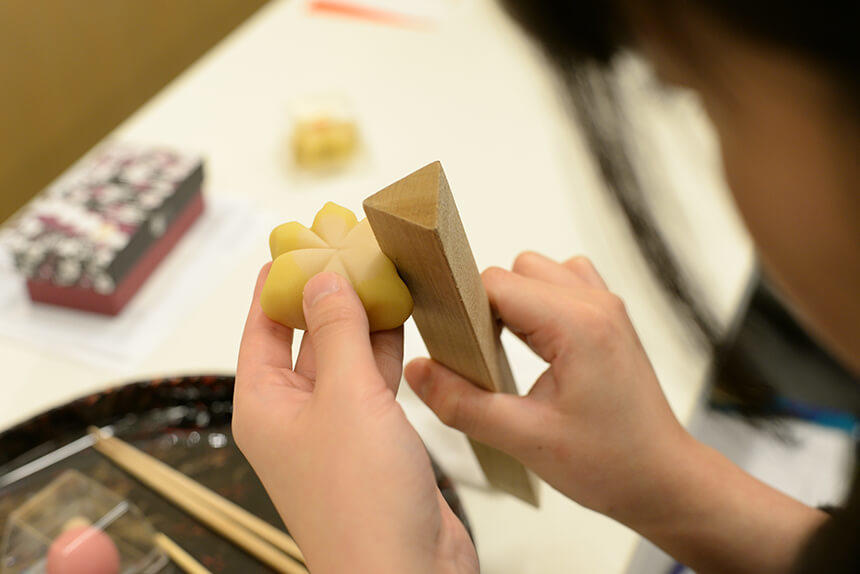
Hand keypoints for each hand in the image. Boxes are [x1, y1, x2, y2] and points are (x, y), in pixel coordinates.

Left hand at [234, 266, 477, 573]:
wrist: (407, 572)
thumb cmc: (361, 502)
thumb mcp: (344, 397)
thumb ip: (337, 331)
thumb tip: (321, 278)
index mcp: (265, 405)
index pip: (263, 329)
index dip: (277, 285)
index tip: (295, 244)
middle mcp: (296, 415)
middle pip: (307, 337)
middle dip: (328, 293)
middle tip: (349, 246)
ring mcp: (337, 428)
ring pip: (346, 355)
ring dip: (363, 317)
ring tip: (380, 270)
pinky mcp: (374, 438)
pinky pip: (374, 379)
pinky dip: (386, 348)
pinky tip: (403, 318)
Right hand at [405, 252, 825, 573]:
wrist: (664, 479)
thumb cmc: (611, 464)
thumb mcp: (526, 440)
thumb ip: (464, 404)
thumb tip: (417, 371)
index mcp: (577, 325)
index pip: (494, 283)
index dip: (463, 308)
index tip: (450, 344)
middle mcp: (595, 303)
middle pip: (513, 270)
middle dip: (485, 307)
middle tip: (479, 357)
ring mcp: (606, 306)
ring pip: (537, 271)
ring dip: (514, 303)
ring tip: (509, 352)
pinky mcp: (609, 317)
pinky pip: (562, 283)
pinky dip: (539, 303)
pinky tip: (536, 345)